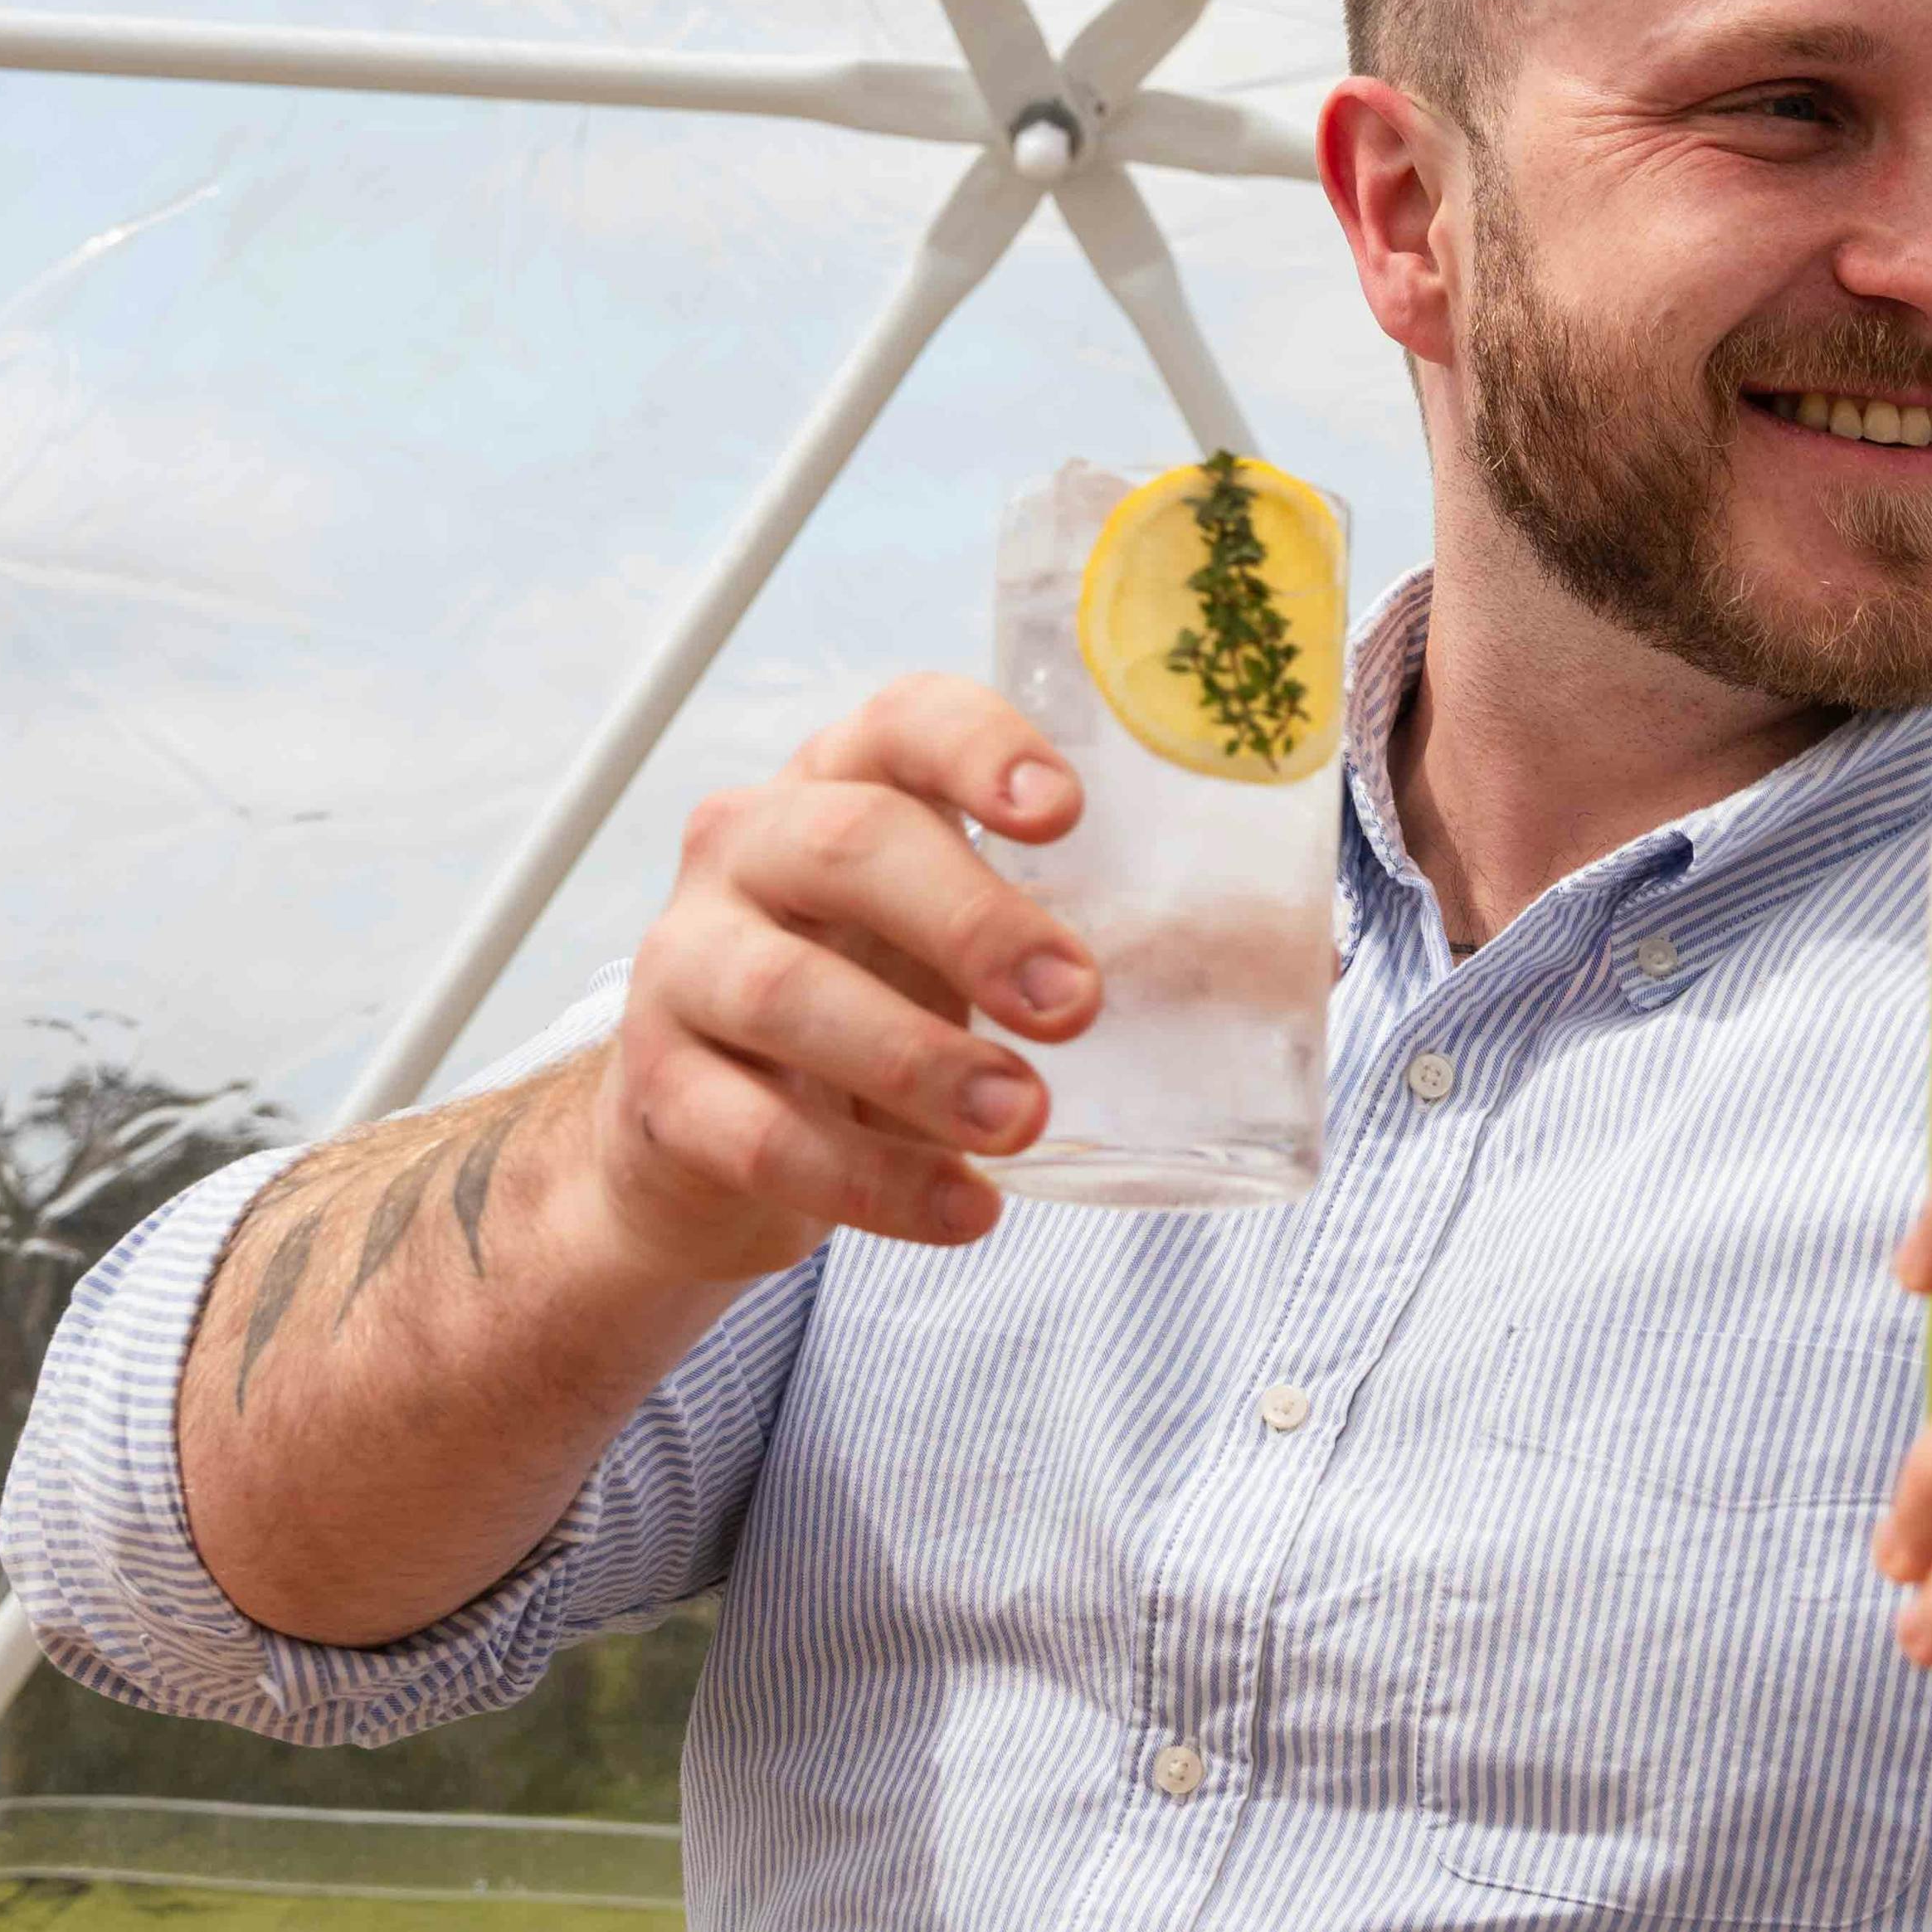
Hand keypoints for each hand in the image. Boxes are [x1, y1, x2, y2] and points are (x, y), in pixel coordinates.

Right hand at [576, 674, 1102, 1285]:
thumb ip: (1057, 934)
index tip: (1063, 813)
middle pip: (846, 845)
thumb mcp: (950, 945)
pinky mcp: (658, 1090)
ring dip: (918, 1061)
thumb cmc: (867, 1005)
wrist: (709, 1139)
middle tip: (1074, 1006)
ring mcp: (684, 966)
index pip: (902, 723)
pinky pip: (758, 1133)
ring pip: (786, 993)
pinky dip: (870, 1181)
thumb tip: (1274, 961)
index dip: (980, 750)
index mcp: (839, 786)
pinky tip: (962, 1208)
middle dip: (972, 924)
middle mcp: (746, 850)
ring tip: (1021, 1118)